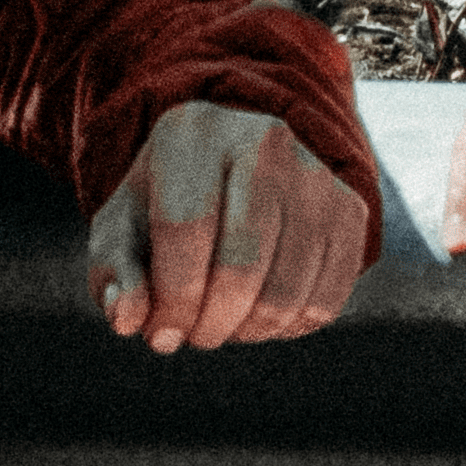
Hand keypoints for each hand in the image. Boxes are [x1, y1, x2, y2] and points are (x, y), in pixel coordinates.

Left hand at [89, 102, 370, 353]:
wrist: (235, 159)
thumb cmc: (168, 202)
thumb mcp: (124, 227)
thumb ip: (114, 274)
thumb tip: (129, 318)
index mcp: (193, 132)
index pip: (185, 231)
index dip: (169, 301)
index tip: (158, 331)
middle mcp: (264, 140)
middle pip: (240, 268)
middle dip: (208, 325)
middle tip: (193, 333)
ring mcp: (315, 174)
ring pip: (286, 294)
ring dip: (247, 332)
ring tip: (225, 322)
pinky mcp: (351, 210)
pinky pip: (326, 302)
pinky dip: (288, 328)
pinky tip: (262, 313)